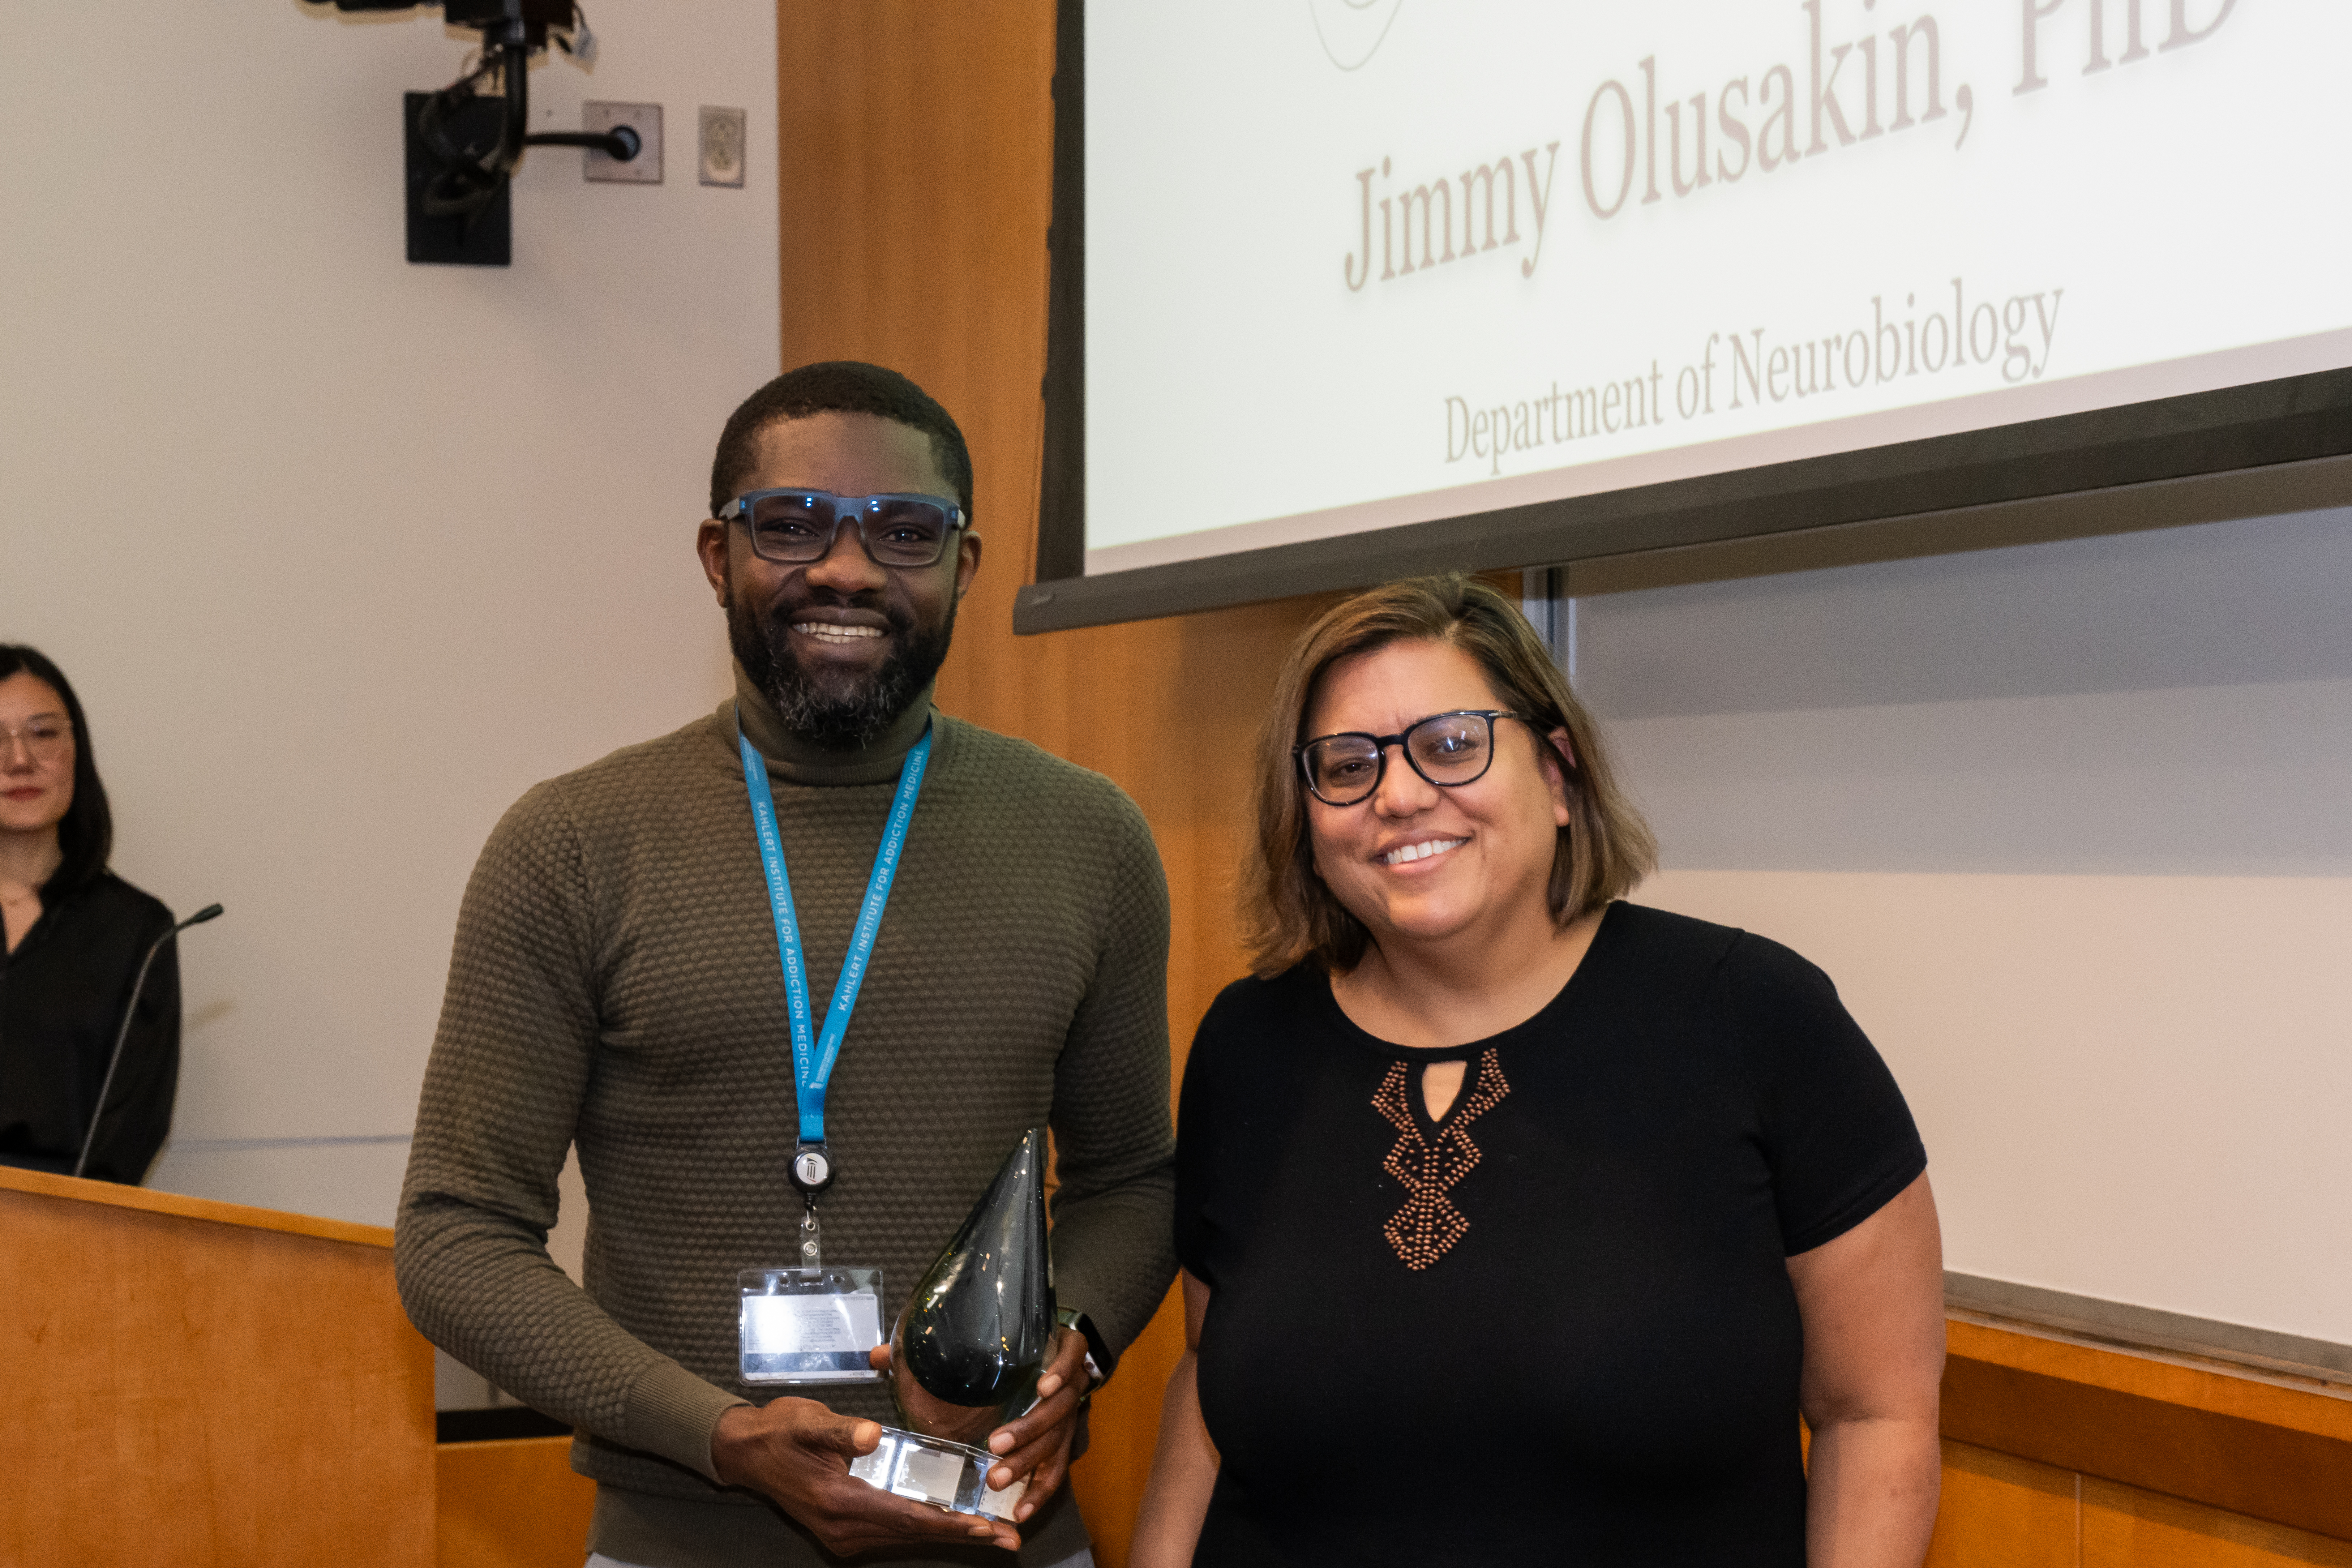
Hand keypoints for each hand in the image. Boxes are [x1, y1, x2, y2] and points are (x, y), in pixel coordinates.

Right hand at [710, 1397, 1019, 1555]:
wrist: (745, 1452)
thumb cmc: (780, 1431)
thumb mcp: (808, 1421)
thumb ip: (842, 1430)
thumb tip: (873, 1434)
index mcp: (839, 1501)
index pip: (906, 1518)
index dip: (948, 1523)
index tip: (985, 1527)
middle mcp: (843, 1527)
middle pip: (913, 1536)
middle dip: (963, 1537)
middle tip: (1009, 1539)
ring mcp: (842, 1534)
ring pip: (906, 1539)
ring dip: (948, 1537)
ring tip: (993, 1536)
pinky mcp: (843, 1529)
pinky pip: (893, 1534)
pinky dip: (925, 1531)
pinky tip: (950, 1525)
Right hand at [985, 1324, 1091, 1523]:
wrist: (1070, 1332)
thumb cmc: (1035, 1376)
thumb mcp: (1020, 1408)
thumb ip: (1000, 1433)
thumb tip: (963, 1458)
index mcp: (1059, 1432)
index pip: (1053, 1469)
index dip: (1038, 1492)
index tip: (1017, 1515)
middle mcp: (1069, 1412)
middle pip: (1052, 1444)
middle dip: (1022, 1464)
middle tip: (993, 1479)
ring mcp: (1074, 1381)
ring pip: (1058, 1411)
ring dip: (1030, 1428)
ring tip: (999, 1440)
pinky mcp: (1075, 1349)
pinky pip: (1071, 1366)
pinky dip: (1059, 1376)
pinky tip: (1043, 1387)